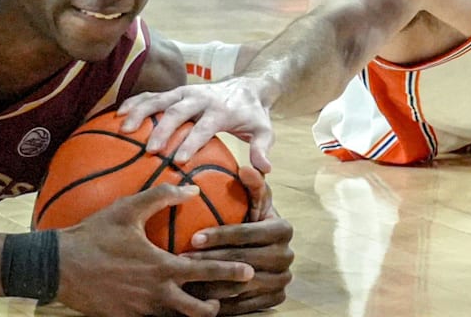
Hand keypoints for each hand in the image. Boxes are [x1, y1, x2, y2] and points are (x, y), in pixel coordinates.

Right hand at [56, 184, 253, 316]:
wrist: (57, 266)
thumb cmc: (94, 234)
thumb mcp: (127, 209)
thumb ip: (162, 196)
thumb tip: (191, 188)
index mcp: (161, 267)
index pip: (206, 274)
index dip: (231, 273)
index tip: (249, 272)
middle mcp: (155, 294)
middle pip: (199, 310)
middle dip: (217, 305)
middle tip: (229, 296)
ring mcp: (141, 310)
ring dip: (193, 311)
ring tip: (203, 302)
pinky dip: (167, 314)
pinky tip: (167, 303)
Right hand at [118, 77, 275, 172]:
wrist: (247, 86)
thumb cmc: (252, 115)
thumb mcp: (264, 130)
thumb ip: (262, 149)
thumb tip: (263, 170)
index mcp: (220, 110)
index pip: (204, 126)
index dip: (192, 142)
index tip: (179, 160)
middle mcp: (200, 98)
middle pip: (178, 111)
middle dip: (163, 129)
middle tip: (150, 150)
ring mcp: (185, 92)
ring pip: (160, 99)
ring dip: (141, 112)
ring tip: (124, 128)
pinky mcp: (175, 91)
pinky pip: (152, 95)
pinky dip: (135, 102)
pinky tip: (117, 115)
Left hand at [183, 167, 293, 314]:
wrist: (261, 250)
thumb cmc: (249, 218)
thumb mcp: (252, 199)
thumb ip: (251, 184)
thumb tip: (247, 168)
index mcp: (283, 229)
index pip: (248, 233)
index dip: (220, 235)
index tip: (194, 237)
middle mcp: (287, 256)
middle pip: (244, 260)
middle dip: (211, 260)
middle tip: (183, 259)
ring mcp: (282, 280)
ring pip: (242, 285)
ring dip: (211, 283)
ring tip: (185, 278)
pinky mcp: (276, 299)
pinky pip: (245, 305)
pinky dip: (221, 302)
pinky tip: (198, 296)